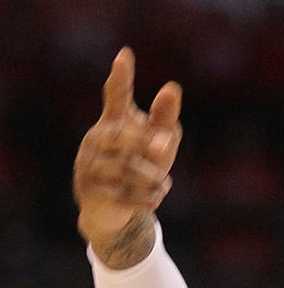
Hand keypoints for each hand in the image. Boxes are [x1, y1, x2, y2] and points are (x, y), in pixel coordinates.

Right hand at [74, 48, 182, 256]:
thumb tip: (172, 88)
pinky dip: (148, 198)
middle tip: (164, 148)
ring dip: (154, 178)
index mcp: (114, 122)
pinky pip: (125, 192)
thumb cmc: (141, 171)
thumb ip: (166, 120)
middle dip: (150, 145)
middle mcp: (96, 139)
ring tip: (163, 182)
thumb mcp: (159, 147)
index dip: (122, 77)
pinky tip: (154, 199)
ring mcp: (88, 163)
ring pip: (128, 167)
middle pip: (128, 136)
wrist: (115, 213)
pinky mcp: (89, 190)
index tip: (125, 55)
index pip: (117, 96)